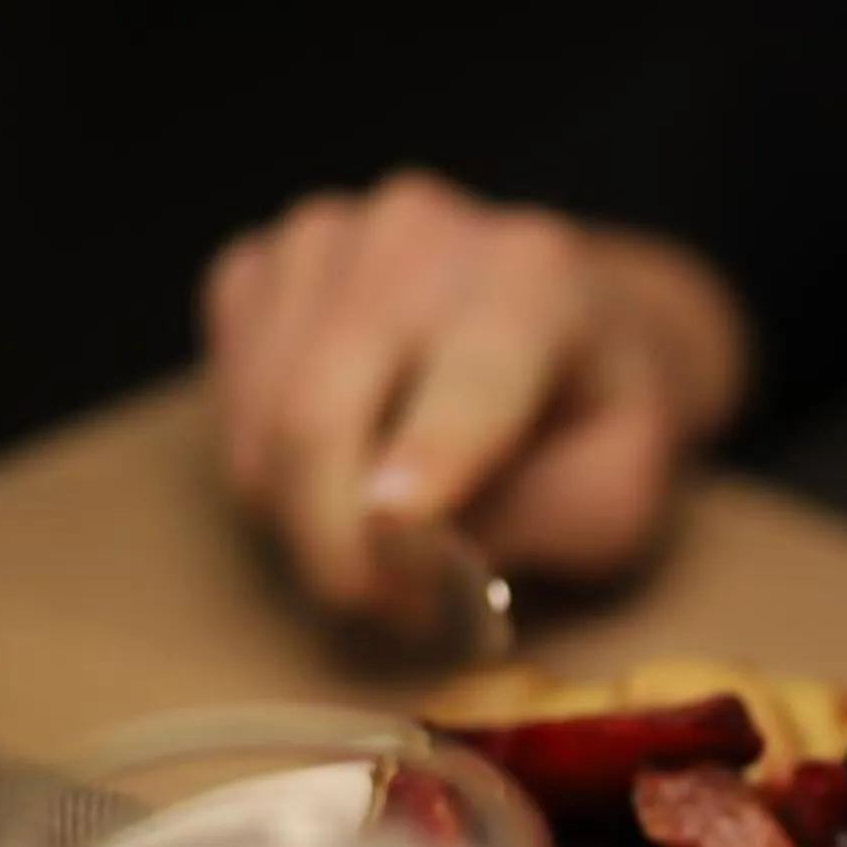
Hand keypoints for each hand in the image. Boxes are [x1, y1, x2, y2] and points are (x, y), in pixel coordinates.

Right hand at [200, 170, 748, 618]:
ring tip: (382, 561)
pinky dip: (270, 474)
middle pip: (324, 412)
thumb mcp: (618, 496)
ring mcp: (325, 239)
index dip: (430, 455)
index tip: (396, 524)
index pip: (471, 378)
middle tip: (391, 613)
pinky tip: (340, 480)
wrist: (576, 320)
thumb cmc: (602, 424)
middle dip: (340, 547)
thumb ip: (533, 522)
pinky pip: (228, 401)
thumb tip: (408, 551)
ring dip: (304, 525)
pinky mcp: (262, 266)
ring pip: (264, 422)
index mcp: (536, 279)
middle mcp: (419, 233)